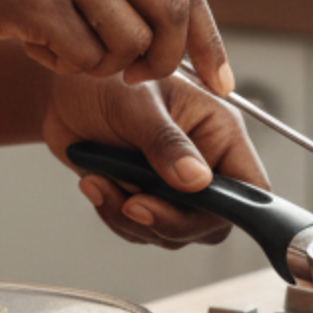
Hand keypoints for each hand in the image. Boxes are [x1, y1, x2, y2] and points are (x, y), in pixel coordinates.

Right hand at [0, 0, 233, 95]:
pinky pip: (82, 58)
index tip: (221, 80)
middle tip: (134, 79)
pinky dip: (62, 67)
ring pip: (128, 42)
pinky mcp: (34, 0)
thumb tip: (173, 25)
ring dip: (102, 65)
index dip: (208, 37)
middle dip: (164, 61)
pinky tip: (30, 44)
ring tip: (60, 47)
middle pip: (170, 12)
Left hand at [40, 72, 269, 248]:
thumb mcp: (137, 106)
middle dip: (168, 220)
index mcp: (218, 130)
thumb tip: (197, 181)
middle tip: (132, 204)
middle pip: (212, 219)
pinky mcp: (145, 196)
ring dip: (132, 219)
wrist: (63, 92)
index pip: (249, 185)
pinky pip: (142, 230)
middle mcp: (203, 160)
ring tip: (100, 180)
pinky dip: (115, 215)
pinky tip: (95, 182)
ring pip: (173, 231)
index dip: (234, 208)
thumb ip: (166, 143)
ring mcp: (173, 182)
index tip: (195, 213)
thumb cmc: (105, 81)